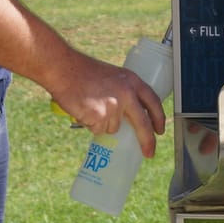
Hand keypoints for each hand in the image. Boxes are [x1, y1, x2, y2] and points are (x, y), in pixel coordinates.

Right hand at [46, 51, 166, 156]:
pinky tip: (84, 109)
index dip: (159, 118)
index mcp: (132, 81)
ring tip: (91, 106)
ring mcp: (113, 106)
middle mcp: (126, 94)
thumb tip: (128, 115)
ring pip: (113, 128)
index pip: (153, 102)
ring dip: (103, 124)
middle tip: (149, 153)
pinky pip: (97, 129)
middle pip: (142, 124)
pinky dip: (90, 124)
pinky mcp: (99, 117)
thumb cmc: (83, 71)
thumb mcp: (112, 76)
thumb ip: (123, 91)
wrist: (63, 69)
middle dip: (147, 141)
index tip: (160, 131)